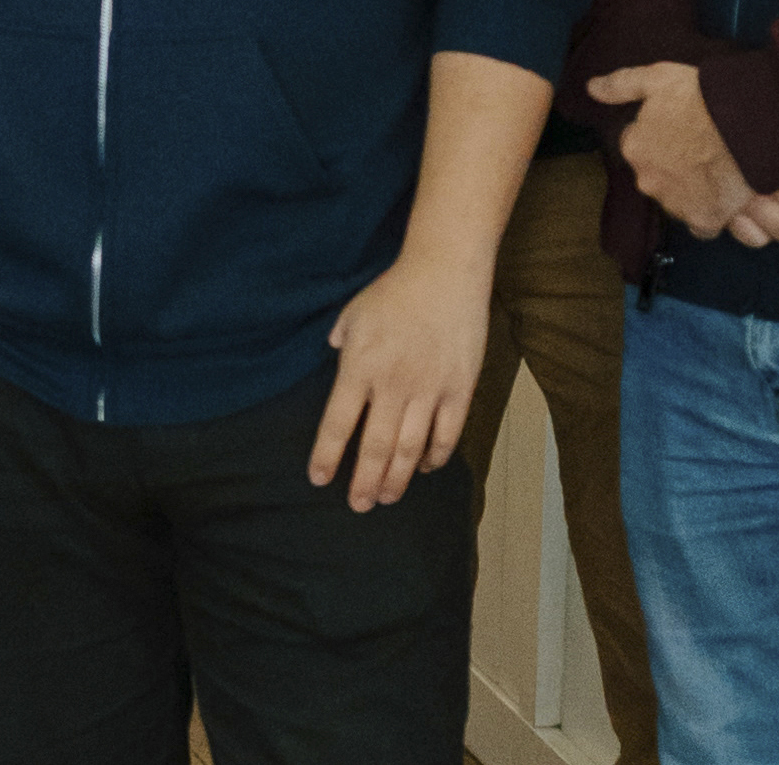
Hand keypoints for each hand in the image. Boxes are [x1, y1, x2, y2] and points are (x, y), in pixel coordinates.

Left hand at [312, 252, 487, 511]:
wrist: (444, 273)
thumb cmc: (393, 291)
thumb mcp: (352, 313)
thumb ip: (340, 342)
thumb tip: (332, 357)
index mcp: (359, 367)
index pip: (337, 423)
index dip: (327, 456)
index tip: (319, 479)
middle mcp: (392, 384)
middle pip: (374, 447)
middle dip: (364, 481)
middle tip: (358, 505)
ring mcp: (428, 389)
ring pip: (409, 449)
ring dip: (397, 478)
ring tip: (386, 497)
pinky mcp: (459, 389)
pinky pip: (446, 434)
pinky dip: (434, 456)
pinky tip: (423, 467)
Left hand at [586, 61, 759, 238]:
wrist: (748, 124)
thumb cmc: (704, 98)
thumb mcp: (658, 78)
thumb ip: (622, 85)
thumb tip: (592, 88)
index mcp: (635, 148)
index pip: (637, 146)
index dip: (659, 136)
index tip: (680, 129)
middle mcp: (649, 180)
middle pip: (656, 176)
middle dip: (673, 166)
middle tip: (701, 149)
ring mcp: (677, 202)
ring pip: (678, 200)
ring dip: (690, 190)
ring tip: (717, 169)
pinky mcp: (706, 218)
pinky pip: (701, 224)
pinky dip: (709, 214)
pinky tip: (722, 197)